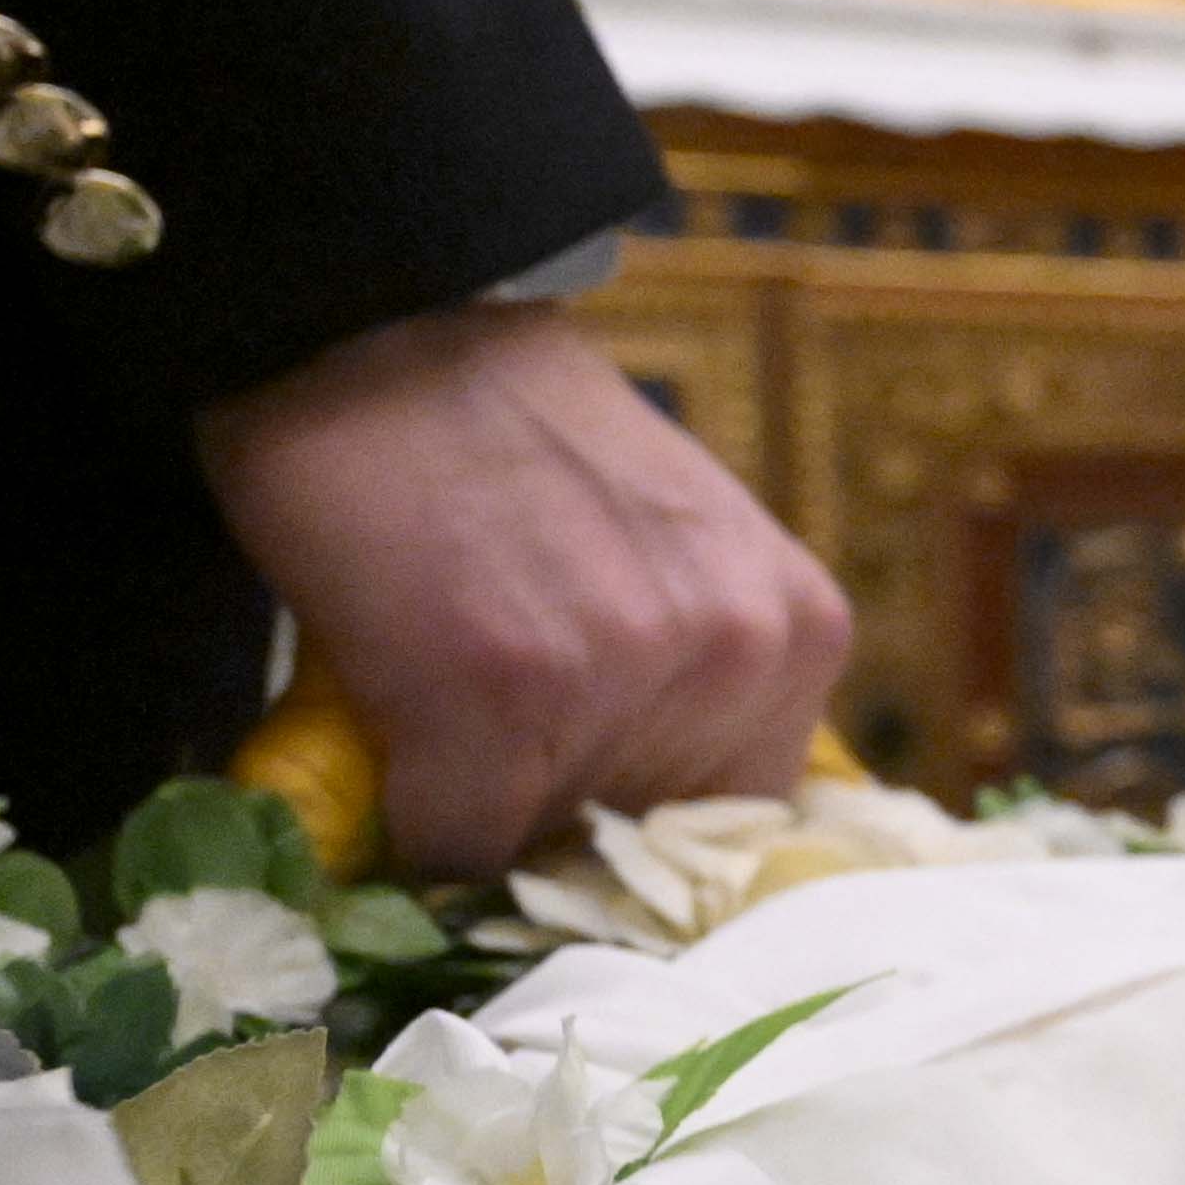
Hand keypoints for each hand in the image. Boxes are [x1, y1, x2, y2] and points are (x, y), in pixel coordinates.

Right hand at [194, 306, 854, 878]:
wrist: (382, 332)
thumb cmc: (517, 443)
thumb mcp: (674, 556)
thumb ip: (697, 675)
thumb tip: (649, 842)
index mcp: (801, 632)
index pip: (740, 830)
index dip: (642, 829)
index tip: (572, 808)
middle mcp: (739, 657)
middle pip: (642, 851)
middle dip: (558, 824)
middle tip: (490, 743)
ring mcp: (626, 677)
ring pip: (543, 853)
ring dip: (480, 817)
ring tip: (442, 711)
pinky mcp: (501, 696)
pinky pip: (454, 844)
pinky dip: (407, 821)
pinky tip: (393, 735)